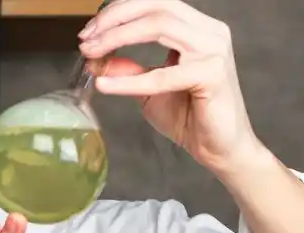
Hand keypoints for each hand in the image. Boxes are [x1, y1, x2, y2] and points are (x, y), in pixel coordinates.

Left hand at [79, 0, 263, 173]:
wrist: (218, 148)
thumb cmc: (190, 117)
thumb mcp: (149, 89)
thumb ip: (127, 70)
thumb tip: (94, 59)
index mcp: (196, 28)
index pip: (154, 3)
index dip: (119, 11)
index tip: (89, 30)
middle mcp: (209, 31)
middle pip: (157, 7)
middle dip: (115, 19)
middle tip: (86, 38)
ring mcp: (214, 49)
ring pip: (160, 27)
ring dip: (119, 37)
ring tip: (91, 53)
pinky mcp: (212, 74)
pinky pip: (163, 75)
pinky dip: (130, 80)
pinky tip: (104, 86)